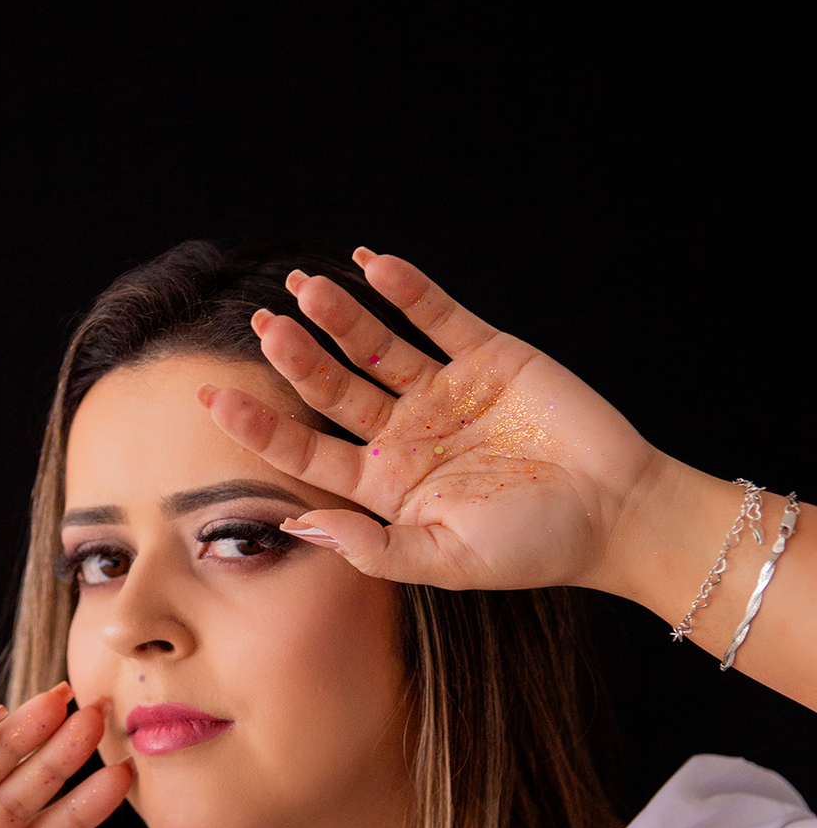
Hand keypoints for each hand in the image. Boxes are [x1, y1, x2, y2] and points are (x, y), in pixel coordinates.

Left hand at [200, 248, 660, 591]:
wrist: (615, 511)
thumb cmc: (534, 548)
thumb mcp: (447, 561)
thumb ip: (372, 548)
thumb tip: (299, 523)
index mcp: (387, 485)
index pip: (307, 449)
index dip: (259, 425)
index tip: (212, 400)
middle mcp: (406, 434)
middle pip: (333, 388)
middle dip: (295, 358)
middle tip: (261, 327)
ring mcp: (444, 391)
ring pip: (376, 345)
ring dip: (340, 317)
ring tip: (302, 288)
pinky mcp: (488, 356)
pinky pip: (437, 315)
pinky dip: (406, 289)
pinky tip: (370, 266)